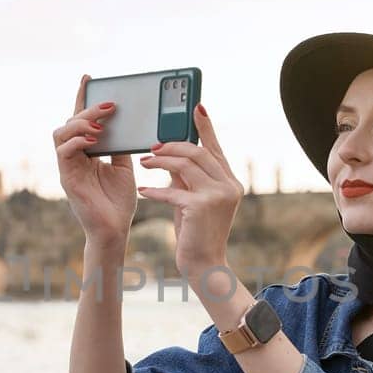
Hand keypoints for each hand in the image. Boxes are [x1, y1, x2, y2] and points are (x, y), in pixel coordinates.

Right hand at [53, 73, 135, 248]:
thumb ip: (120, 146)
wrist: (115, 230)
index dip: (82, 97)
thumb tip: (126, 123)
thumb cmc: (118, 202)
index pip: (81, 119)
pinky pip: (63, 152)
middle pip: (70, 122)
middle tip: (110, 105)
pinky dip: (77, 142)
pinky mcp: (66, 178)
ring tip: (101, 124)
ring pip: (61, 133)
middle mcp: (74, 156)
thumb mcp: (124, 167)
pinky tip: (94, 141)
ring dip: (81, 124)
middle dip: (87, 109)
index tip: (89, 77)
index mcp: (87, 151)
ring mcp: (68, 167)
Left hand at [138, 104, 242, 281]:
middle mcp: (228, 185)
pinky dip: (155, 190)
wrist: (205, 265)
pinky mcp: (201, 208)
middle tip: (152, 147)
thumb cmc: (197, 232)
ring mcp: (217, 196)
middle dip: (172, 146)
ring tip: (144, 163)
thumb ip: (187, 178)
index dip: (205, 127)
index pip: (215, 148)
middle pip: (198, 152)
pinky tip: (142, 191)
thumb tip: (171, 156)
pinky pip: (172, 190)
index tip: (196, 107)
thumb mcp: (194, 200)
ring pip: (185, 165)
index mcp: (230, 181)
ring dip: (160, 162)